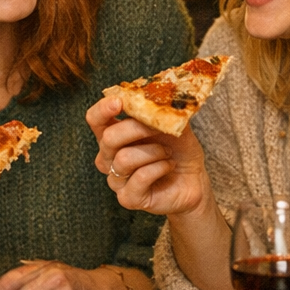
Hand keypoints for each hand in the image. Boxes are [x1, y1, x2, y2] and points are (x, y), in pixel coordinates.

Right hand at [85, 96, 211, 215]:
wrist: (194, 180)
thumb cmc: (178, 150)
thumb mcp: (173, 123)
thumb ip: (161, 108)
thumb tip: (157, 91)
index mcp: (114, 134)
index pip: (95, 120)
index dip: (103, 109)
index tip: (120, 102)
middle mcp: (108, 157)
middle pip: (108, 138)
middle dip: (136, 129)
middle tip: (159, 128)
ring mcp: (116, 180)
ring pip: (124, 159)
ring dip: (154, 151)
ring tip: (168, 153)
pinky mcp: (128, 198)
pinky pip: (139, 178)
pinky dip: (159, 168)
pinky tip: (168, 166)